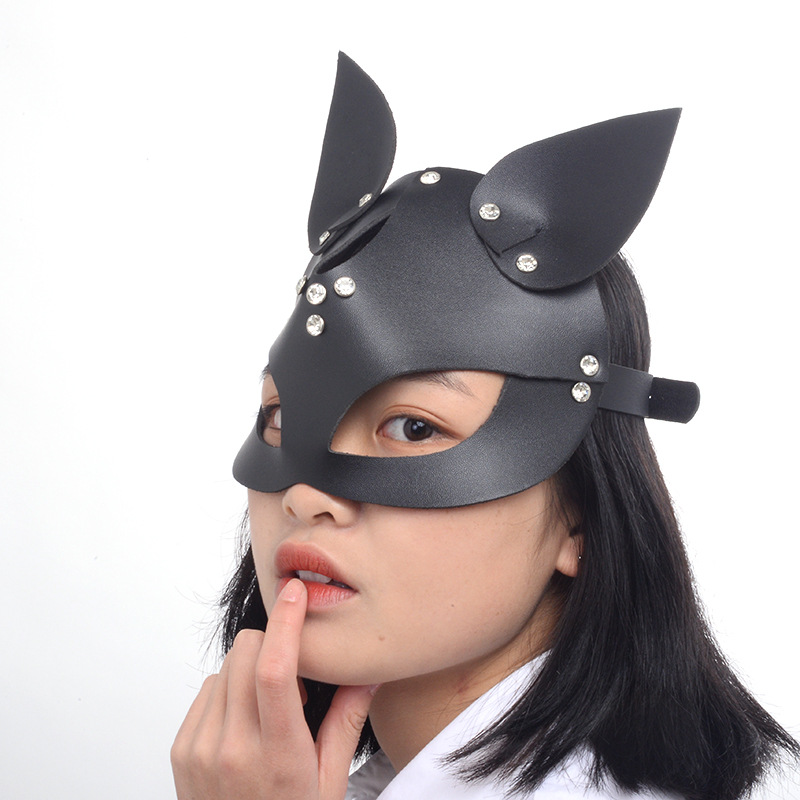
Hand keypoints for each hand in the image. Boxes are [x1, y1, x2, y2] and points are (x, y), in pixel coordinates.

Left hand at [171, 578, 377, 798]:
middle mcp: (231, 748)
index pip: (275, 671)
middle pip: (245, 653)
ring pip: (226, 666)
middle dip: (271, 644)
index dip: (286, 623)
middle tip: (290, 677)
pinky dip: (229, 690)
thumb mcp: (329, 783)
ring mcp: (200, 748)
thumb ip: (346, 722)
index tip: (295, 593)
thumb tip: (368, 671)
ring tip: (267, 709)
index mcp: (277, 756)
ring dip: (249, 668)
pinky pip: (208, 688)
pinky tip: (245, 723)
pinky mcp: (181, 748)